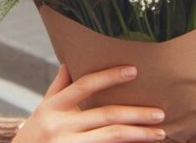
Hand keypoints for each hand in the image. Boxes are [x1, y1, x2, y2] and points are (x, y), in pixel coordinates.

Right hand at [13, 65, 166, 142]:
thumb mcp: (43, 111)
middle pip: (106, 114)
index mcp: (53, 106)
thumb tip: (69, 61)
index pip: (85, 85)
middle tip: (160, 113)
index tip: (134, 70)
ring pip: (111, 136)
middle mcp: (59, 124)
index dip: (109, 76)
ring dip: (139, 134)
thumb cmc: (34, 137)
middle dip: (137, 113)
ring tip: (160, 133)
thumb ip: (58, 88)